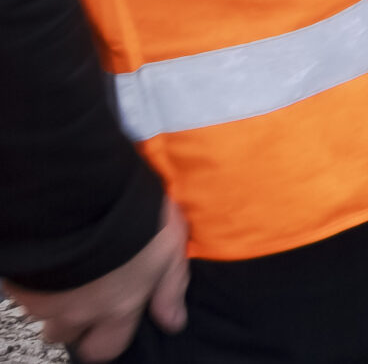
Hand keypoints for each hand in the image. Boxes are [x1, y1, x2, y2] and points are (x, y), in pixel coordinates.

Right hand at [3, 193, 188, 359]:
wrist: (81, 194)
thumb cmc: (132, 217)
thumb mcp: (170, 246)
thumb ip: (171, 287)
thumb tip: (173, 322)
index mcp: (116, 307)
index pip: (105, 350)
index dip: (105, 339)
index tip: (108, 322)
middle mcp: (75, 310)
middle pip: (64, 335)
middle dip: (71, 323)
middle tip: (84, 294)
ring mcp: (41, 297)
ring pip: (41, 311)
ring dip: (52, 298)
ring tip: (69, 268)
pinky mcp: (18, 280)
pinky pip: (23, 289)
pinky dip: (36, 278)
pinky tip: (53, 256)